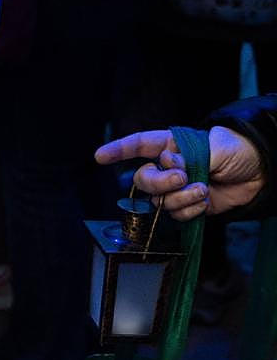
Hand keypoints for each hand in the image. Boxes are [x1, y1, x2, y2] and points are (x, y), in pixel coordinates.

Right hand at [94, 126, 264, 220]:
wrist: (261, 175)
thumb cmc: (238, 151)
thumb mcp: (215, 147)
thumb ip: (187, 156)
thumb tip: (167, 165)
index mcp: (171, 146)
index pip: (139, 145)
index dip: (118, 150)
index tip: (99, 157)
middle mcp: (169, 168)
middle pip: (143, 179)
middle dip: (159, 182)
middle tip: (182, 178)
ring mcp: (177, 189)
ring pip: (159, 200)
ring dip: (181, 198)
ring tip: (203, 190)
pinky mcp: (188, 207)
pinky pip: (176, 214)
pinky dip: (190, 210)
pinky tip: (205, 201)